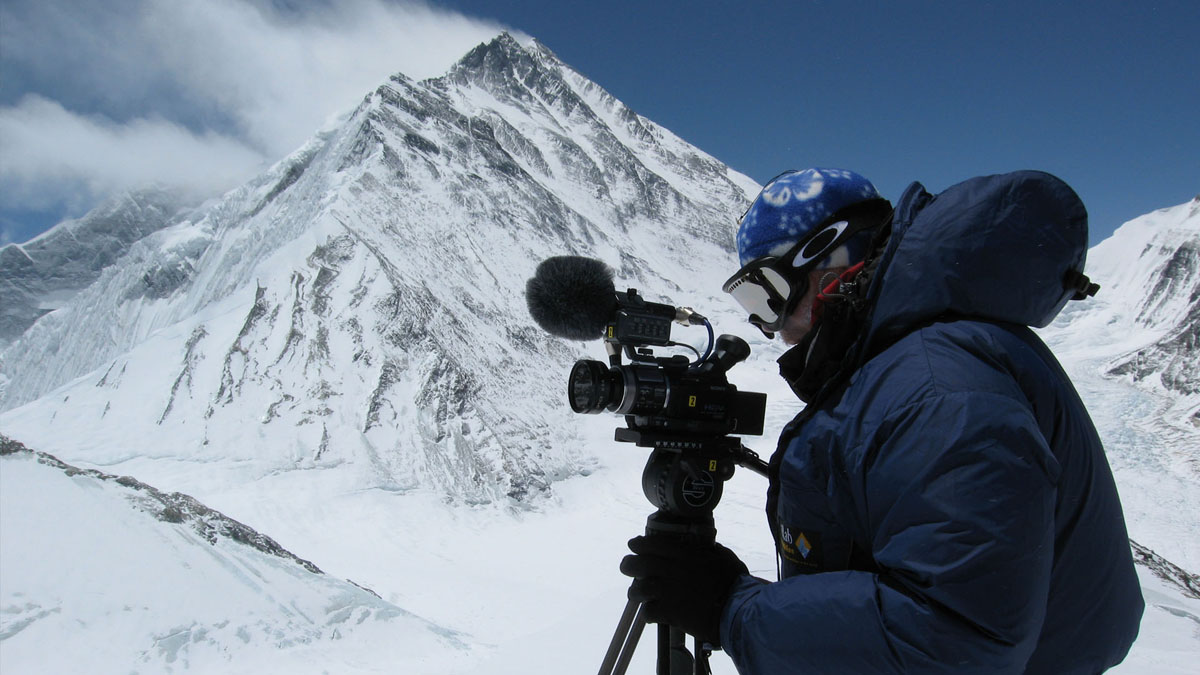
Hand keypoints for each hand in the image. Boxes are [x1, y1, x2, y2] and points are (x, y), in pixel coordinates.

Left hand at [619, 535, 748, 647]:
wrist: (737, 610)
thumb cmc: (735, 582)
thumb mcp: (722, 556)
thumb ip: (709, 550)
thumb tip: (703, 546)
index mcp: (685, 554)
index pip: (653, 544)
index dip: (639, 544)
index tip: (633, 544)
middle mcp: (672, 570)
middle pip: (639, 564)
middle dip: (629, 565)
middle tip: (626, 567)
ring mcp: (669, 592)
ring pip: (639, 589)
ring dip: (635, 592)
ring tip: (634, 594)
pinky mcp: (670, 613)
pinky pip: (649, 612)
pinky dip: (648, 614)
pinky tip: (651, 615)